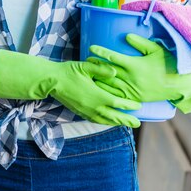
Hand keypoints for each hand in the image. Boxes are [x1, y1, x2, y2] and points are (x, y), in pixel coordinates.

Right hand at [0, 49, 141, 126]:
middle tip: (138, 124)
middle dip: (126, 120)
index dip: (128, 105)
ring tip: (126, 124)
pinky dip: (105, 122)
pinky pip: (95, 120)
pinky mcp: (80, 113)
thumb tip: (115, 71)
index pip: (116, 103)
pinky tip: (108, 121)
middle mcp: (92, 106)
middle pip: (113, 116)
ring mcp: (86, 111)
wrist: (52, 81)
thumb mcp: (86, 66)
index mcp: (96, 95)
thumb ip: (102, 69)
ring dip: (116, 123)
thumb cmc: (69, 71)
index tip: (138, 106)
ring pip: (104, 120)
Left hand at [87, 34, 190, 112]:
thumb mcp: (156, 50)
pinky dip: (108, 93)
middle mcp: (132, 78)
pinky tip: (100, 90)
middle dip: (95, 66)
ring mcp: (133, 90)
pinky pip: (118, 96)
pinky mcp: (135, 98)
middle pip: (108, 72)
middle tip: (85, 61)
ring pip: (110, 86)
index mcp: (135, 65)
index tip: (91, 47)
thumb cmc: (168, 63)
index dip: (101, 52)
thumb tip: (126, 36)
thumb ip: (140, 43)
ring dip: (98, 80)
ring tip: (88, 75)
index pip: (114, 57)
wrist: (179, 84)